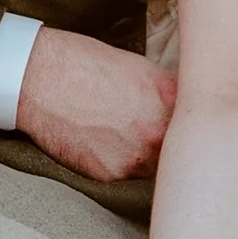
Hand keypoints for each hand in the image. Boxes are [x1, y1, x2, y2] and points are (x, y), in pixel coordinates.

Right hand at [14, 30, 176, 183]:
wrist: (41, 78)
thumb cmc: (84, 64)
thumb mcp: (139, 67)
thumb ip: (166, 92)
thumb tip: (180, 105)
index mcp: (169, 99)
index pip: (196, 121)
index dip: (187, 122)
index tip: (181, 121)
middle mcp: (157, 131)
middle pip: (176, 149)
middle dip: (165, 141)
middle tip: (144, 128)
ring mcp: (134, 157)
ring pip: (151, 166)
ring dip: (142, 155)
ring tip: (117, 132)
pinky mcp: (110, 174)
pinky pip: (123, 174)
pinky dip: (115, 162)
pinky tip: (99, 140)